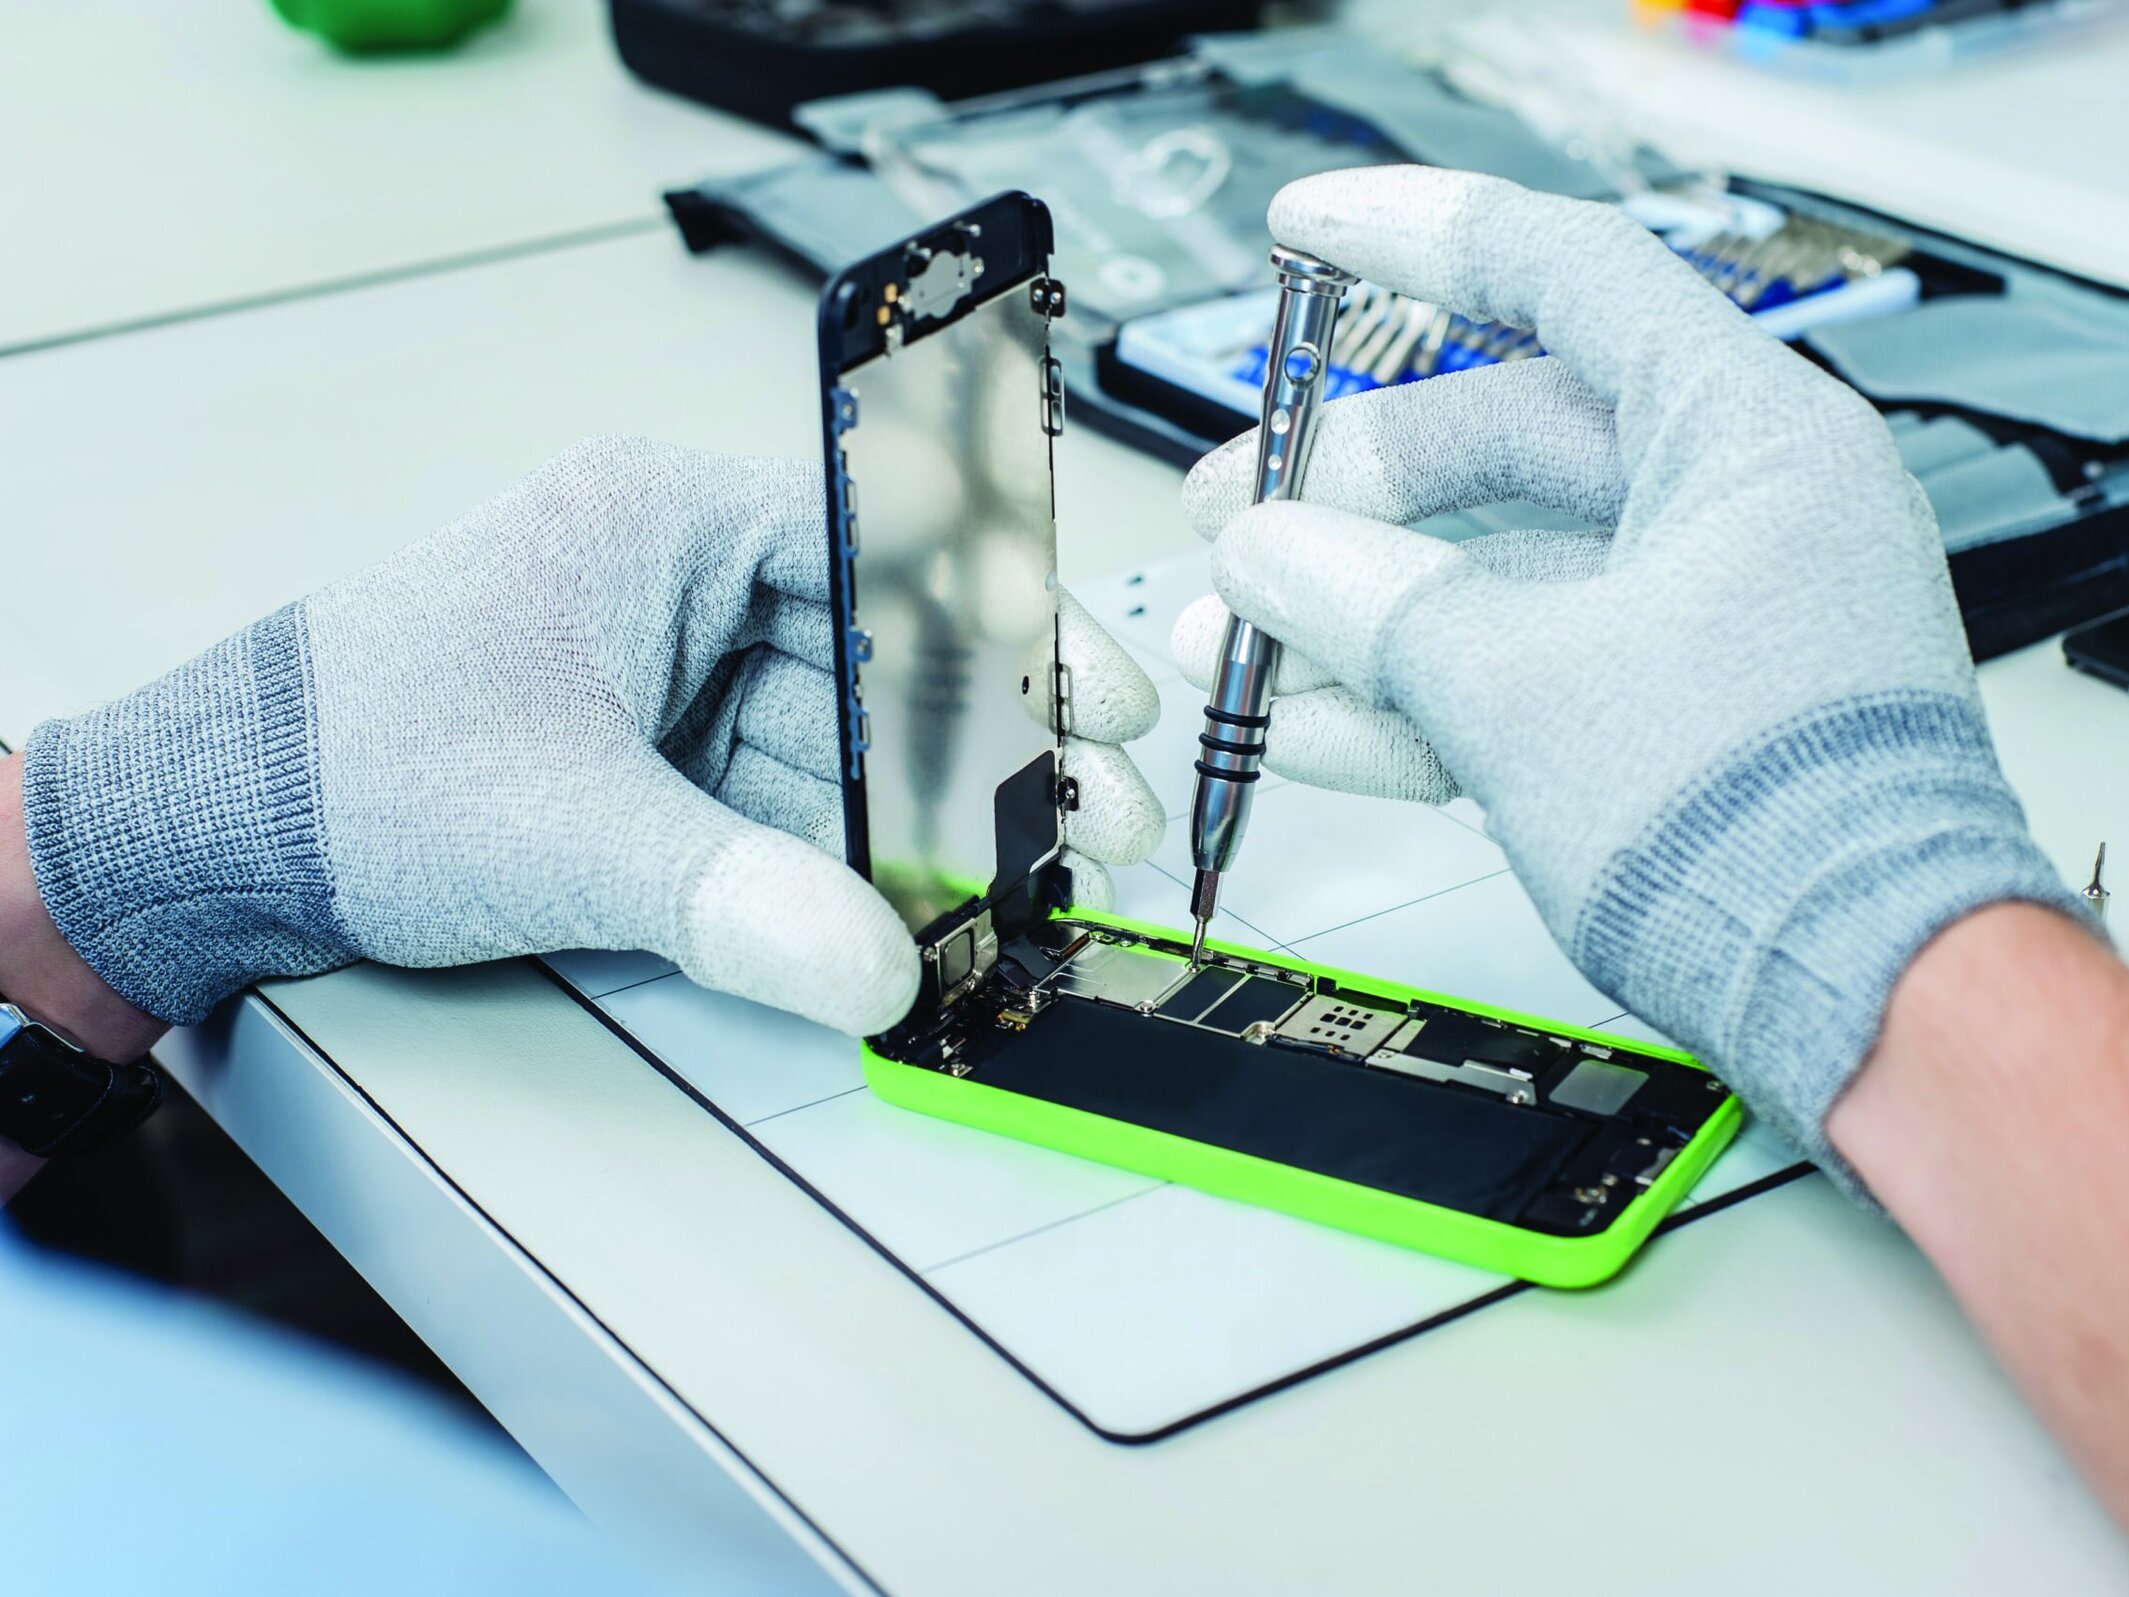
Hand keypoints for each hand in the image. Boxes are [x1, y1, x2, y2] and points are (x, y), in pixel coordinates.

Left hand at [24, 438, 1160, 1035]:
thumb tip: (876, 966)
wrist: (210, 836)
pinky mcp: (661, 761)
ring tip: (1039, 887)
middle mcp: (686, 585)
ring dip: (939, 819)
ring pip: (848, 743)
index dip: (1009, 624)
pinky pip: (791, 801)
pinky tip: (933, 906)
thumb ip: (728, 895)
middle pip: (889, 656)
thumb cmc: (346, 762)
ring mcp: (676, 678)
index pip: (885, 543)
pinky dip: (856, 858)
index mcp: (669, 523)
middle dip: (999, 750)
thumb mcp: (557, 827)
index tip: (1095, 700)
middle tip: (1096, 824)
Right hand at [1175, 168, 2085, 1180]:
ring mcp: (1718, 613)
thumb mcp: (1517, 689)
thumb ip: (1371, 602)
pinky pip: (1534, 665)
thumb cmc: (1769, 833)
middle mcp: (1742, 506)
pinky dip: (1426, 691)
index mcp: (1745, 436)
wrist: (1872, 997)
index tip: (1307, 233)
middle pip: (1511, 436)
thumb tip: (1266, 555)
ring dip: (1366, 604)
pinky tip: (1311, 724)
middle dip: (1352, 483)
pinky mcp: (1689, 713)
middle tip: (1236, 513)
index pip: (1563, 276)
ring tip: (1238, 636)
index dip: (1416, 240)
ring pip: (1508, 567)